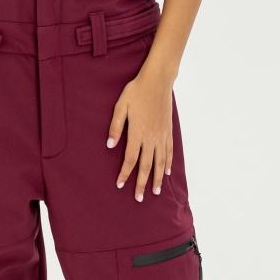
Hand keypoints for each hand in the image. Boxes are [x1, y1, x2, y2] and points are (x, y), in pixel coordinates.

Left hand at [107, 65, 174, 201]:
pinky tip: (166, 173)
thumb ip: (115, 127)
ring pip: (160, 162)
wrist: (157, 81)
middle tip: (139, 198)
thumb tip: (109, 146)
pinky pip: (169, 151)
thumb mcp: (120, 106)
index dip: (125, 173)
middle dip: (142, 183)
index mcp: (137, 133)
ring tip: (155, 192)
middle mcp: (151, 138)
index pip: (130, 159)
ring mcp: (161, 135)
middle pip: (146, 166)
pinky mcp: (168, 131)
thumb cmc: (136, 92)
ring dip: (157, 178)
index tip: (120, 185)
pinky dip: (168, 164)